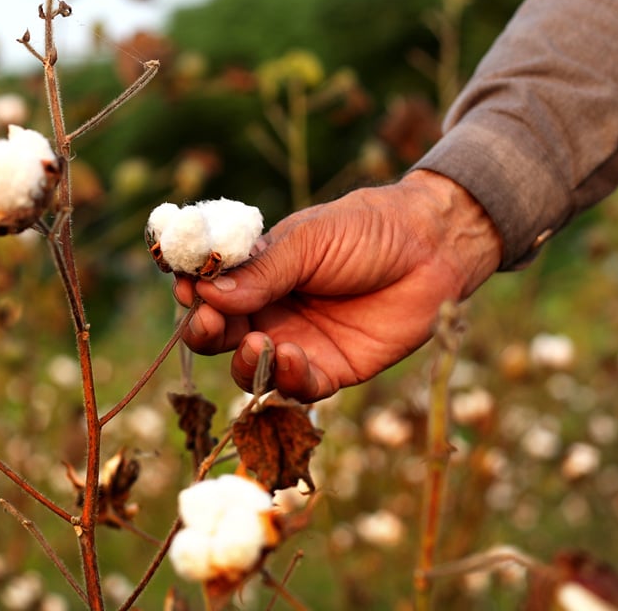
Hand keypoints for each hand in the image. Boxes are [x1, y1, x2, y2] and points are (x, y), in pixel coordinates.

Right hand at [174, 170, 501, 401]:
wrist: (433, 247)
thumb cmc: (367, 230)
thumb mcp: (309, 241)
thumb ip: (261, 272)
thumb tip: (206, 293)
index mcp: (255, 273)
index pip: (206, 290)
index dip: (190, 292)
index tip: (185, 288)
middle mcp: (269, 311)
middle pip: (219, 335)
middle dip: (206, 332)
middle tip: (209, 321)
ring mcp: (298, 342)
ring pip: (252, 370)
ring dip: (246, 363)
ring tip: (259, 344)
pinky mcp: (331, 369)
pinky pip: (299, 388)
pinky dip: (289, 379)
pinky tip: (295, 357)